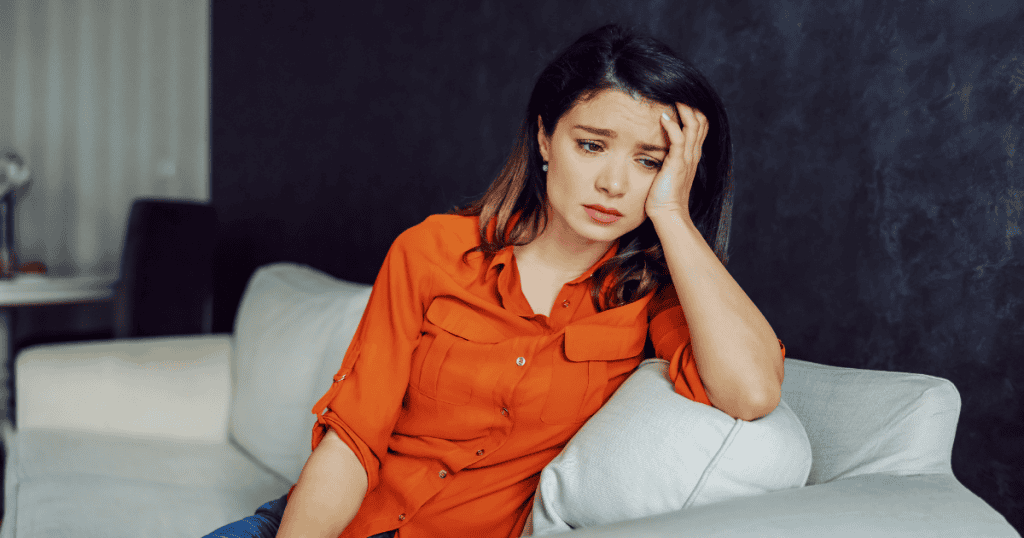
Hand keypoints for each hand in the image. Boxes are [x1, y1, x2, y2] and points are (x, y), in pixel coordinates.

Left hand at [644, 102, 708, 223]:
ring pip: (694, 125)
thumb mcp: (667, 172)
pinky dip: (672, 125)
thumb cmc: (664, 197)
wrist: (669, 214)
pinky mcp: (678, 164)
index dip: (693, 111)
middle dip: (691, 104)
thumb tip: (655, 147)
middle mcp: (693, 154)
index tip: (679, 99)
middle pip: (701, 121)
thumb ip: (666, 158)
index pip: (700, 126)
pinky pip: (679, 139)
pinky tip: (663, 117)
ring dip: (684, 109)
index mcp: (692, 156)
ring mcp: (688, 158)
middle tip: (677, 92)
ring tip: (673, 97)